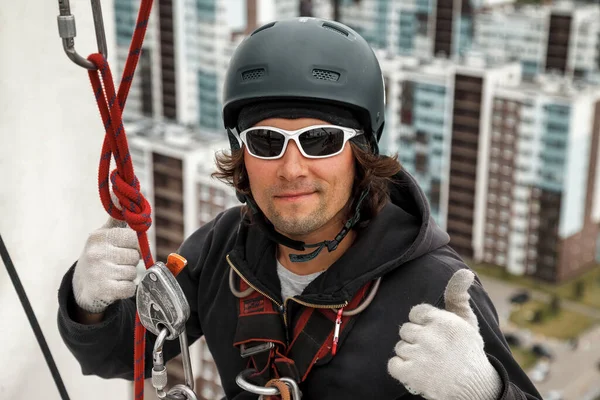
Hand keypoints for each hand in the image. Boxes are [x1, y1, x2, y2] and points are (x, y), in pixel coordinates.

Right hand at [72, 215, 140, 313]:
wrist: (81, 286)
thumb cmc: (100, 255)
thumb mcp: (105, 234)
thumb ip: (116, 216)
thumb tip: (119, 191)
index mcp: (99, 237)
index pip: (134, 238)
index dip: (135, 245)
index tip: (127, 248)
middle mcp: (97, 253)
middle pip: (135, 256)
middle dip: (131, 261)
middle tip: (117, 263)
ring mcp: (99, 272)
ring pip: (133, 272)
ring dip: (128, 275)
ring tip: (113, 274)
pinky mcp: (103, 290)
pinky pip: (130, 288)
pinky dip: (126, 288)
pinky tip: (114, 285)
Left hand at [387, 269, 501, 399]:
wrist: (475, 389)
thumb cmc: (468, 352)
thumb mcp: (467, 321)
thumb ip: (458, 295)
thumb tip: (464, 271)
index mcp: (443, 321)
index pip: (416, 313)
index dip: (423, 325)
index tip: (435, 336)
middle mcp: (431, 336)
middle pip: (405, 330)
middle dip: (416, 341)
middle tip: (434, 352)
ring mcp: (420, 356)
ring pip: (400, 347)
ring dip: (410, 356)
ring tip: (429, 364)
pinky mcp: (412, 374)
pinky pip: (393, 365)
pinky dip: (401, 370)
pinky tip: (416, 372)